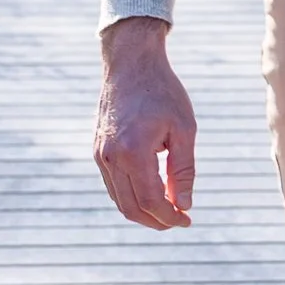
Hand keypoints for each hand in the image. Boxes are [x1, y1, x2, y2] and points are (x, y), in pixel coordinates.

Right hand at [94, 16, 196, 227]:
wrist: (131, 63)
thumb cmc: (162, 92)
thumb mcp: (184, 129)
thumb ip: (183, 170)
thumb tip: (183, 205)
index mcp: (133, 152)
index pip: (150, 201)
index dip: (169, 217)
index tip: (187, 219)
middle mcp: (110, 157)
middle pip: (131, 208)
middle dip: (156, 221)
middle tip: (179, 219)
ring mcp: (99, 155)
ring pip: (119, 200)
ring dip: (143, 212)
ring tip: (168, 209)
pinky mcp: (97, 150)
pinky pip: (112, 185)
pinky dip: (131, 196)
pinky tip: (152, 192)